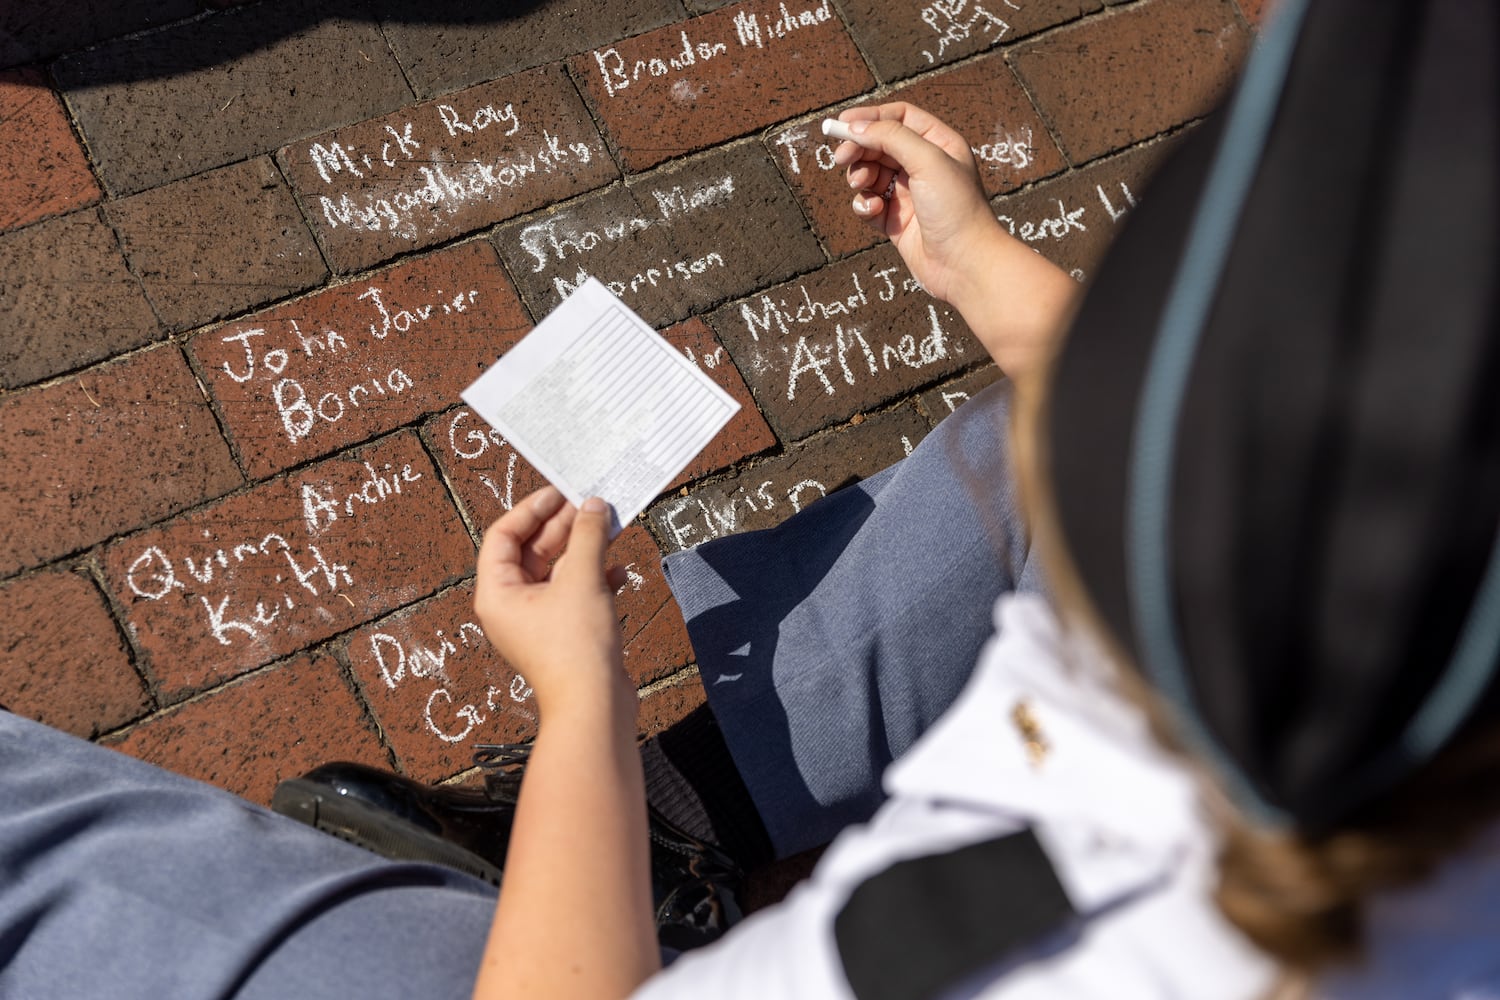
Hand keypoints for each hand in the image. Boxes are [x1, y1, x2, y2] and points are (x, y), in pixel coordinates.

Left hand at [473, 488, 629, 718]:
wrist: (595, 707)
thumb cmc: (576, 646)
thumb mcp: (582, 579)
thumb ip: (587, 535)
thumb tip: (593, 505)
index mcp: (498, 592)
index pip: (503, 535)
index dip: (531, 509)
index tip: (560, 492)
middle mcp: (512, 605)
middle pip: (533, 550)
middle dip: (564, 526)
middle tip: (592, 504)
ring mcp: (539, 620)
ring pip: (558, 570)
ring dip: (585, 549)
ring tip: (611, 528)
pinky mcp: (565, 632)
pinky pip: (575, 593)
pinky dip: (595, 578)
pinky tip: (619, 570)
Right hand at [830, 102, 997, 308]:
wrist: (965, 265)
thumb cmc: (957, 210)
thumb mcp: (928, 160)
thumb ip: (891, 136)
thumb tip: (856, 127)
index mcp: (938, 144)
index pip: (899, 117)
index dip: (870, 117)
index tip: (843, 124)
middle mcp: (924, 166)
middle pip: (880, 143)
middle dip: (859, 147)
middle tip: (841, 157)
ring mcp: (909, 194)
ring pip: (870, 173)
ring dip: (859, 176)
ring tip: (862, 184)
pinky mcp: (896, 220)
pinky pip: (869, 203)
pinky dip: (864, 204)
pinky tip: (873, 210)